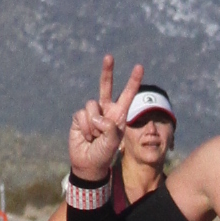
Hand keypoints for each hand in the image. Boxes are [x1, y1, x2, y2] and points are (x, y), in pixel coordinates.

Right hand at [70, 54, 143, 180]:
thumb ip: (109, 126)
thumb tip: (97, 116)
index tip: (139, 67)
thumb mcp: (113, 141)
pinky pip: (82, 115)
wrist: (88, 163)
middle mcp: (106, 111)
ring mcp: (92, 113)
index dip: (133, 81)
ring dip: (93, 124)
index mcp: (119, 114)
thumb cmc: (104, 153)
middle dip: (107, 71)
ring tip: (95, 136)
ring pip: (92, 105)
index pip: (127, 94)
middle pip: (106, 86)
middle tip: (109, 57)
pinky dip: (85, 127)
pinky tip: (86, 137)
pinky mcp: (79, 117)